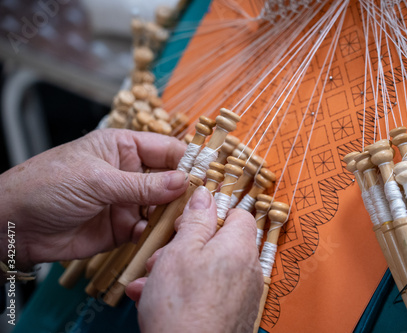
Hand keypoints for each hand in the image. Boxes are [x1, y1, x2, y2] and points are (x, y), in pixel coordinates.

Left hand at [0, 129, 187, 266]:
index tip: (212, 174)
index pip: (168, 150)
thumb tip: (185, 183)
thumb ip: (143, 185)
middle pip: (170, 181)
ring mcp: (127, 202)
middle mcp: (130, 174)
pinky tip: (153, 238)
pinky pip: (148, 231)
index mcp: (124, 148)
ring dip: (173, 216)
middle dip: (186, 192)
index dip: (190, 161)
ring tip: (184, 224)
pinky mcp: (121, 229)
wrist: (12, 225)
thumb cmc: (48, 185)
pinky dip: (154, 236)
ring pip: (163, 208)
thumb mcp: (98, 180)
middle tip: (205, 205)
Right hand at [126, 186, 263, 332]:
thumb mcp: (180, 252)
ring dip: (177, 272)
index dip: (211, 214)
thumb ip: (195, 221)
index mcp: (239, 248)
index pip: (238, 215)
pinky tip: (156, 302)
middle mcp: (247, 271)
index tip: (187, 222)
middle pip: (218, 244)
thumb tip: (205, 195)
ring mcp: (241, 296)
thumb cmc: (182, 308)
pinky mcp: (231, 315)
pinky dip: (186, 294)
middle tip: (160, 258)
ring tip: (150, 285)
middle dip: (184, 248)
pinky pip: (208, 294)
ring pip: (207, 270)